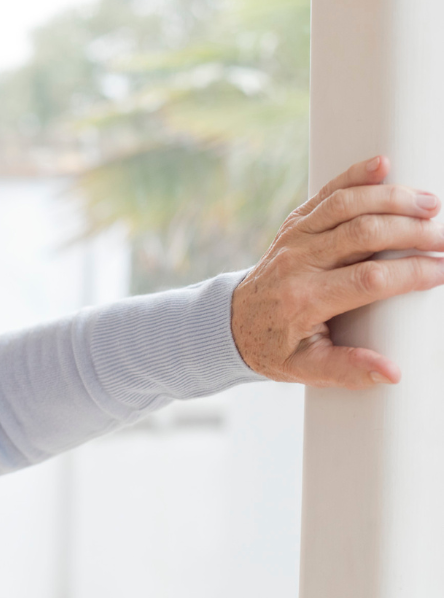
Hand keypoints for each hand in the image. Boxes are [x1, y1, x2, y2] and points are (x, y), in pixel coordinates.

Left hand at [232, 156, 443, 389]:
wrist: (233, 323)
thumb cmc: (275, 346)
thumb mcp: (306, 367)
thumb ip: (348, 370)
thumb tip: (391, 372)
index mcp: (305, 299)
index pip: (368, 279)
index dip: (410, 273)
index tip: (442, 271)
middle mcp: (298, 262)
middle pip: (362, 234)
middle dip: (410, 231)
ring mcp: (294, 238)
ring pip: (345, 205)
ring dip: (391, 199)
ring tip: (431, 204)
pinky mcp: (294, 224)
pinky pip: (325, 194)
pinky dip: (354, 176)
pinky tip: (383, 164)